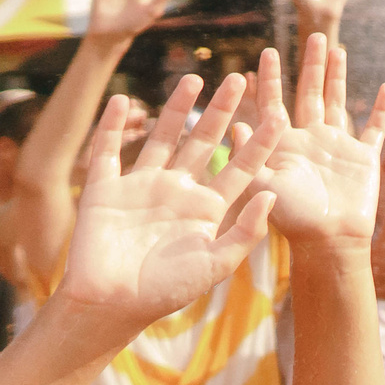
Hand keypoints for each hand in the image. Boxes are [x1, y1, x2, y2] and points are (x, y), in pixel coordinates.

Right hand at [62, 77, 285, 326]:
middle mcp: (178, 190)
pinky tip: (120, 100)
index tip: (280, 114)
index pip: (241, 166)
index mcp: (209, 206)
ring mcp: (142, 187)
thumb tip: (273, 193)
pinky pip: (107, 151)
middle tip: (239, 79)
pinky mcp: (104, 190)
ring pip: (164, 138)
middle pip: (205, 142)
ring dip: (177, 109)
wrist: (111, 306)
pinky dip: (110, 126)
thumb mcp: (216, 263)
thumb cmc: (167, 291)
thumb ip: (246, 230)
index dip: (259, 141)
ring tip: (194, 79)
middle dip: (222, 111)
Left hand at [253, 37, 384, 247]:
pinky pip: (375, 127)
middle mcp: (309, 140)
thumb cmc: (292, 220)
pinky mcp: (364, 157)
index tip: (266, 52)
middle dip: (311, 65)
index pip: (275, 103)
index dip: (271, 78)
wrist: (329, 241)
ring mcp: (338, 146)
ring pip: (339, 102)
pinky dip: (382, 108)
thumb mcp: (262, 185)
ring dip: (339, 76)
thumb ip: (250, 155)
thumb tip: (234, 123)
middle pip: (311, 93)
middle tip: (313, 35)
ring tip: (339, 50)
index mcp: (283, 144)